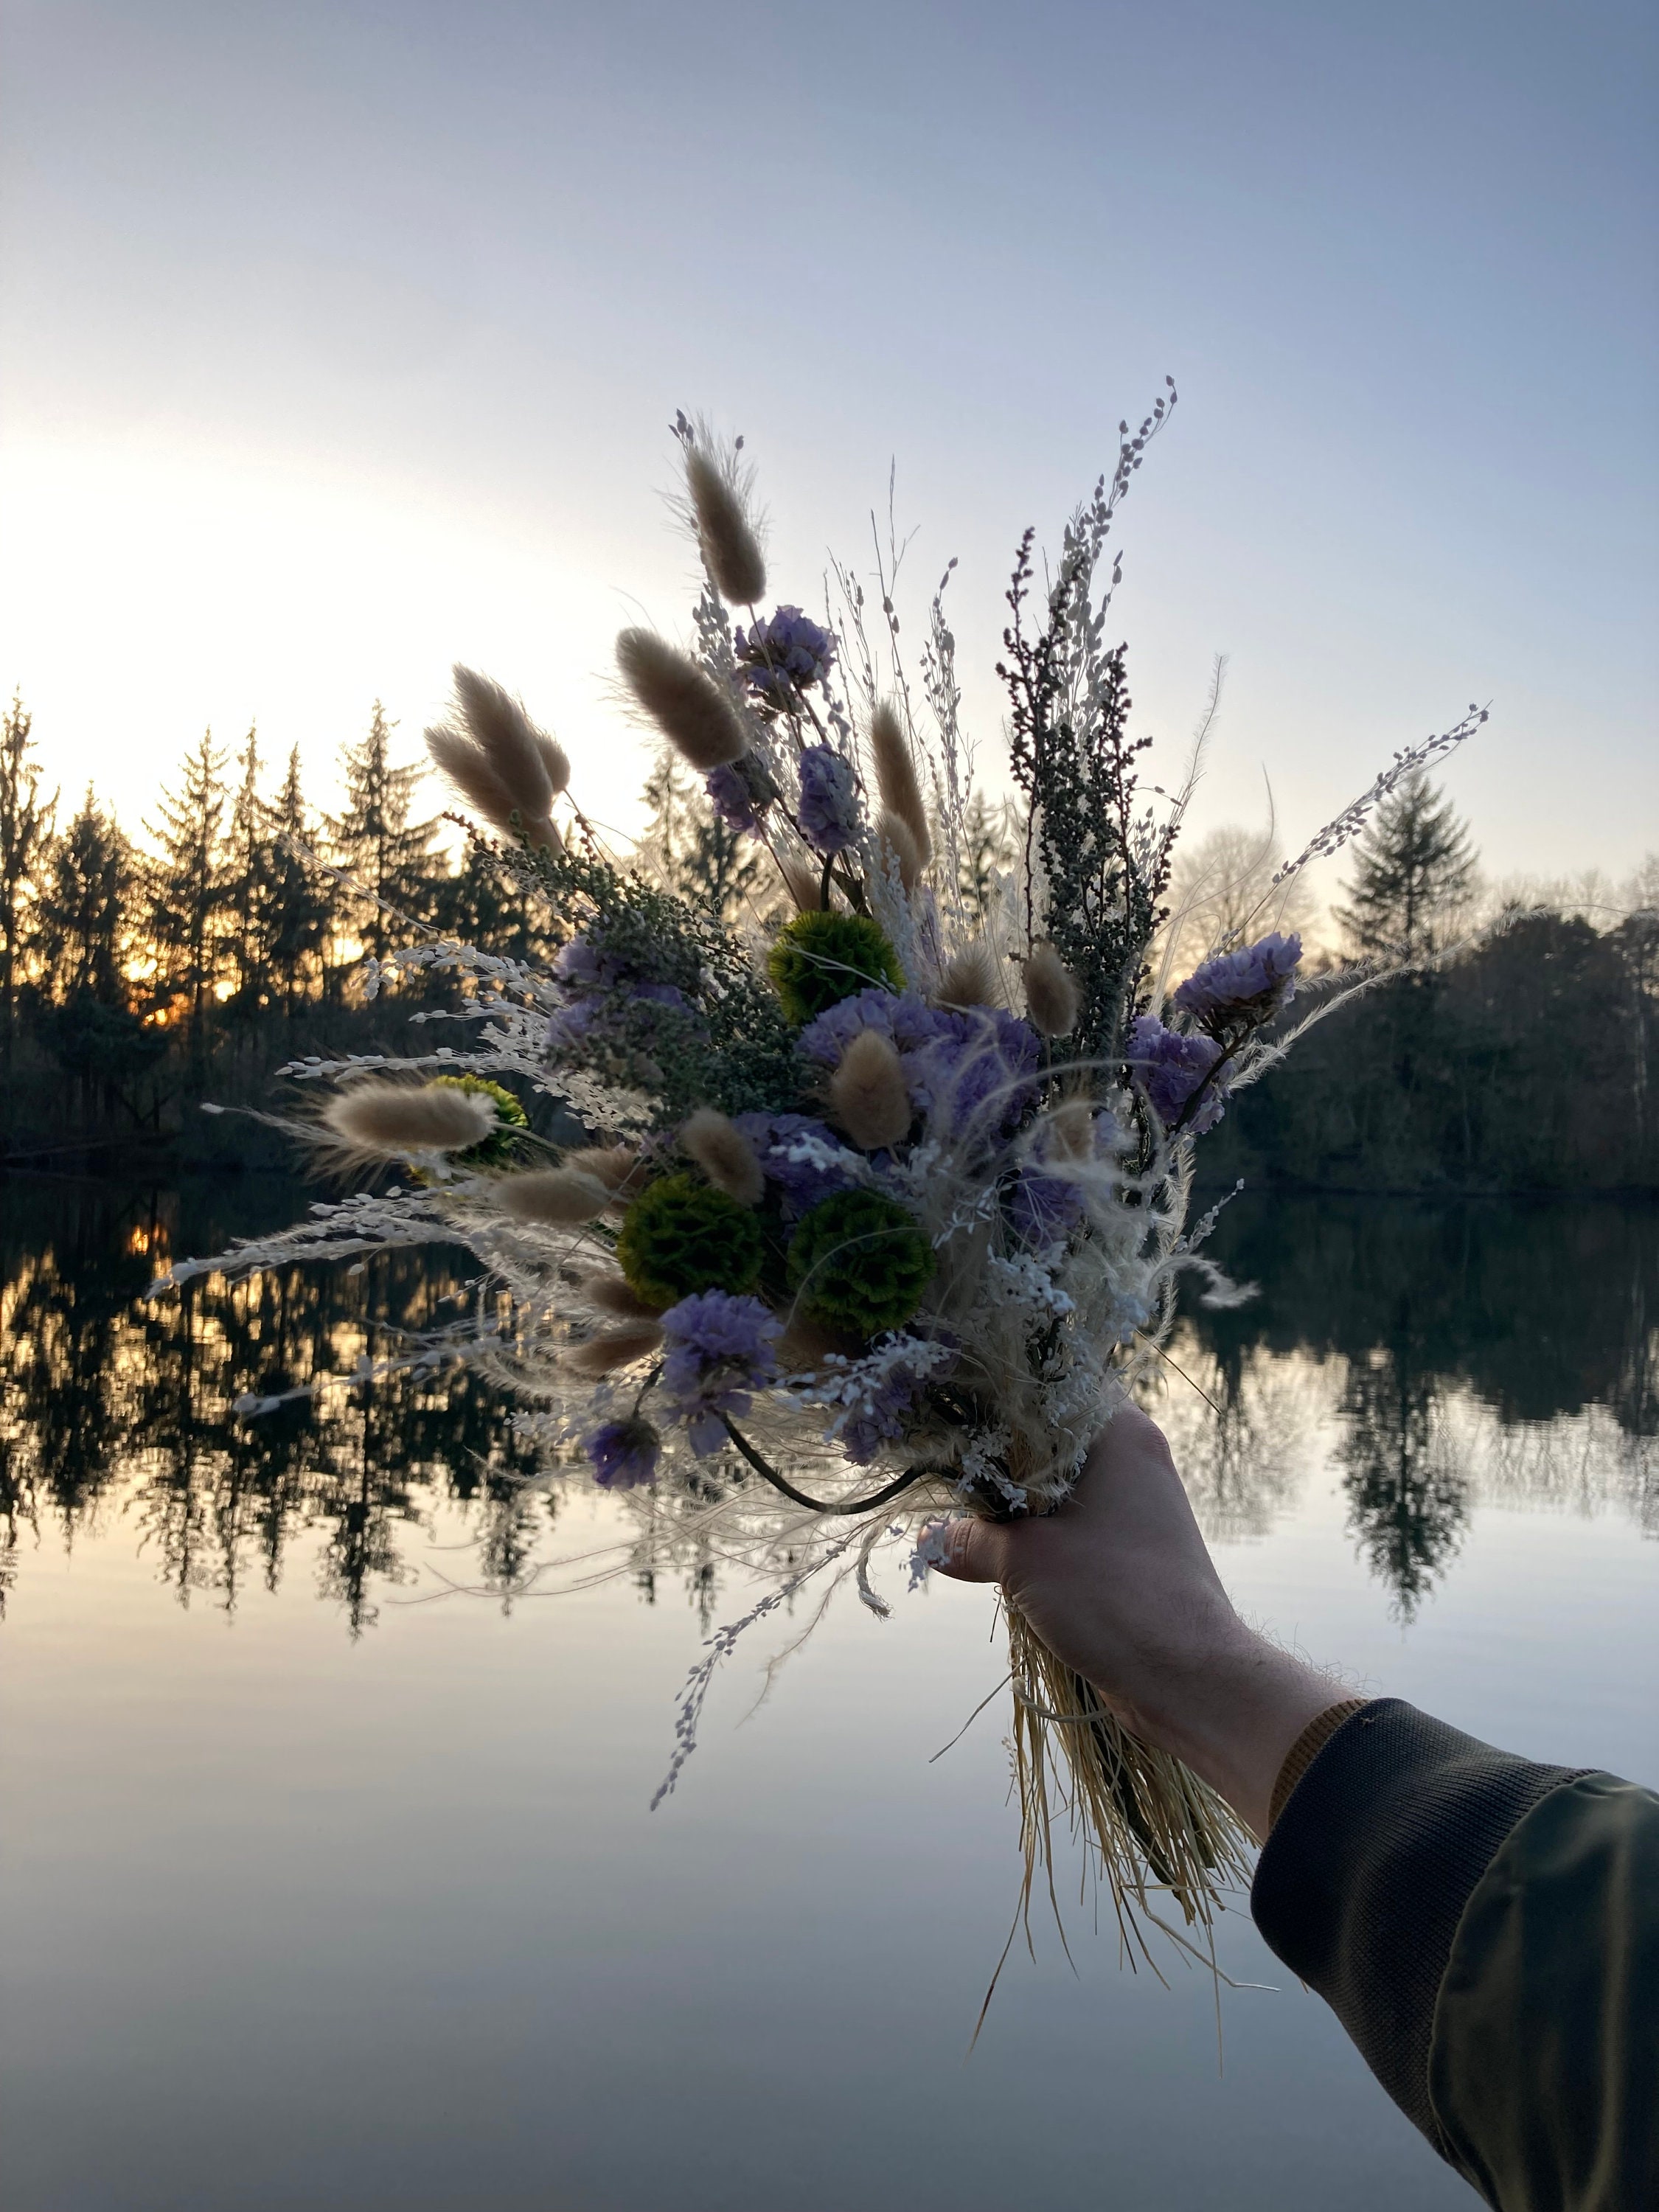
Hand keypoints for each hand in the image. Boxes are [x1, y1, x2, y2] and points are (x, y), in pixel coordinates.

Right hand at [930, 1403, 1343, 1838]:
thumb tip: (929, 1540)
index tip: (951, 1417)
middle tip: (946, 1476)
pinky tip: (1000, 1559)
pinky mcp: (1135, 1548)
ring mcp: (1138, 1504)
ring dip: (1016, 1509)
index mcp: (1119, 1432)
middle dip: (997, 1464)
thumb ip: (971, 1539)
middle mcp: (1134, 1457)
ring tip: (965, 1523)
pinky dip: (1040, 1538)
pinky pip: (1075, 1526)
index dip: (997, 1399)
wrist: (1189, 1676)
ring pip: (1060, 1489)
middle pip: (1049, 1440)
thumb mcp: (1024, 1559)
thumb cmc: (1111, 1596)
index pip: (1050, 1386)